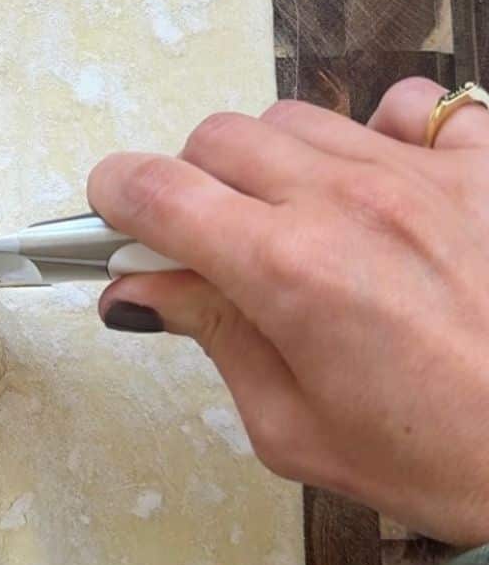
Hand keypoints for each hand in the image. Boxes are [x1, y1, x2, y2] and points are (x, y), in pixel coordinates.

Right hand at [89, 79, 488, 546]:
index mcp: (288, 272)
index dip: (115, 196)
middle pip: (218, 138)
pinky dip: (381, 133)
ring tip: (304, 225)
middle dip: (193, 184)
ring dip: (277, 163)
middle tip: (213, 244)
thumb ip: (212, 335)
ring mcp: (422, 174)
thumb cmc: (436, 459)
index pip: (158, 190)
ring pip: (300, 118)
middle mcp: (349, 203)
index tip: (113, 214)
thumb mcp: (291, 426)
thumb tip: (138, 290)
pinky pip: (410, 106)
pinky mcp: (486, 164)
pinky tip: (386, 188)